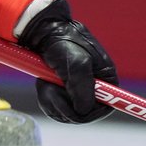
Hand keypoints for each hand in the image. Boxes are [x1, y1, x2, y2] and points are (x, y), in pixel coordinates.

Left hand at [17, 0, 116, 123]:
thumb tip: (83, 111)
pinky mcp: (61, 89)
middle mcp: (94, 85)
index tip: (73, 109)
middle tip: (52, 90)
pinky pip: (54, 106)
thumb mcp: (77, 64)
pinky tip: (42, 84)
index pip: (105, 107)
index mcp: (105, 78)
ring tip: (45, 83)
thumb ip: (83, 89)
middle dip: (65, 106)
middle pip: (83, 113)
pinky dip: (46, 98)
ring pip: (66, 111)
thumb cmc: (62, 43)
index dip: (89, 113)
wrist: (40, 31)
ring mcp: (76, 88)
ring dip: (53, 101)